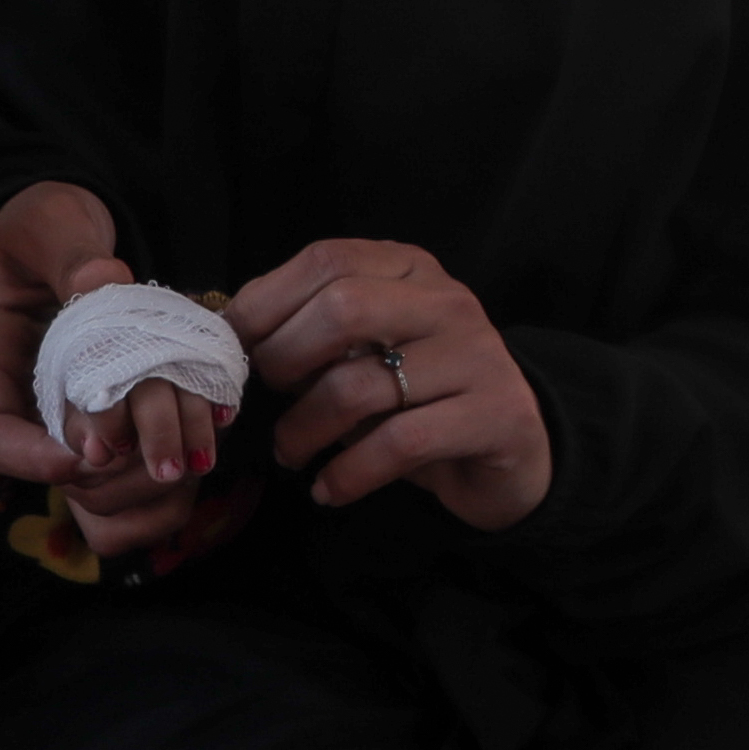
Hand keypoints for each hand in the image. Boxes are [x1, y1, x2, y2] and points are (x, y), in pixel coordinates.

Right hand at [0, 182, 235, 563]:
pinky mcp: (100, 433)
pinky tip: (198, 456)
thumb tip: (102, 281)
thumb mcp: (50, 223)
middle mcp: (18, 407)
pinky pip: (123, 491)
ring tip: (189, 456)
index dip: (31, 459)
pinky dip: (162, 492)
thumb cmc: (45, 222)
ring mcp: (59, 425)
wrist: (67, 232)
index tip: (90, 453)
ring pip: (87, 499)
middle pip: (44, 478)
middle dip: (107, 477)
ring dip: (141, 491)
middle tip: (162, 455)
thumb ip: (71, 254)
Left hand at [230, 239, 552, 529]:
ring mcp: (477, 355)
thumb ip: (317, 333)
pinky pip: (399, 444)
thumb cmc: (423, 399)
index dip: (266, 303)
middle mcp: (448, 301)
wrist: (515, 450)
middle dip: (285, 360)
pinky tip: (329, 489)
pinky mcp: (495, 414)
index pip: (327, 260)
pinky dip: (348, 473)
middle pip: (343, 309)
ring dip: (306, 429)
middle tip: (268, 400)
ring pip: (363, 385)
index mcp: (410, 270)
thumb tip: (234, 337)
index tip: (233, 350)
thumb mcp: (371, 352)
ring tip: (291, 453)